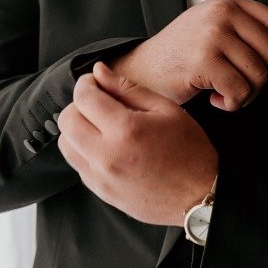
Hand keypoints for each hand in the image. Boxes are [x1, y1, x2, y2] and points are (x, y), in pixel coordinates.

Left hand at [56, 62, 219, 225]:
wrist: (201, 195)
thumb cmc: (190, 152)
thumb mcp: (167, 110)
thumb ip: (129, 88)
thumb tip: (100, 72)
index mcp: (126, 130)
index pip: (84, 97)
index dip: (86, 83)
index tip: (96, 83)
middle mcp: (107, 156)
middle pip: (67, 120)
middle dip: (78, 105)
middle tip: (98, 103)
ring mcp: (101, 177)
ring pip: (66, 144)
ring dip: (77, 129)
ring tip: (100, 126)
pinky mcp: (101, 192)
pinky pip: (78, 165)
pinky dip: (85, 151)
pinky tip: (107, 147)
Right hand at [110, 0, 267, 111]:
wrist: (142, 71)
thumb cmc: (181, 54)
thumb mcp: (216, 28)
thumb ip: (251, 22)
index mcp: (228, 2)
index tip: (251, 65)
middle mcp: (222, 13)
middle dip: (262, 79)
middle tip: (238, 86)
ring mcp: (213, 35)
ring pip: (260, 75)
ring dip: (247, 95)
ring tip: (225, 93)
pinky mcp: (204, 61)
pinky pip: (240, 91)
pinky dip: (232, 104)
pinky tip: (214, 99)